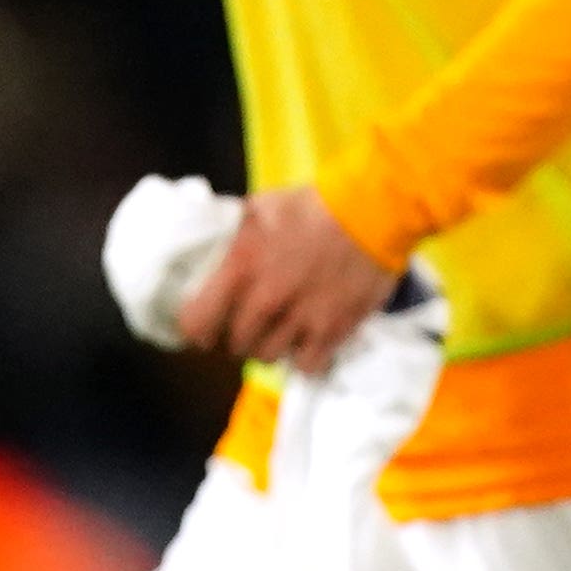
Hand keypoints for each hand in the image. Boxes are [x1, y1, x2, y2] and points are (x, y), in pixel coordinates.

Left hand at [173, 186, 399, 376]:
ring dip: (271, 346)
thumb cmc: (313, 206)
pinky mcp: (334, 328)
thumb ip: (229, 235)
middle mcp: (266, 300)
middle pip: (235, 345)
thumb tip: (205, 248)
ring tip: (281, 331)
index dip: (198, 328)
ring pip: (268, 357)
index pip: (195, 324)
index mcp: (240, 268)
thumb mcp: (259, 208)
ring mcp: (302, 318)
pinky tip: (308, 340)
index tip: (208, 324)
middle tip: (252, 323)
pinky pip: (307, 365)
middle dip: (240, 336)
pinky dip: (305, 357)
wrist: (375, 211)